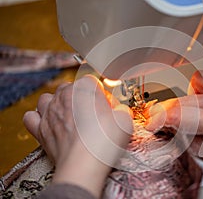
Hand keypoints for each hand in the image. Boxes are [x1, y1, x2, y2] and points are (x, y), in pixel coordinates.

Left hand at [23, 75, 132, 196]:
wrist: (84, 166)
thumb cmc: (103, 142)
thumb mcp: (124, 121)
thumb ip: (121, 110)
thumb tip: (119, 112)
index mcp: (84, 89)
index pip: (92, 82)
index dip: (102, 95)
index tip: (108, 108)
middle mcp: (63, 97)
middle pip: (69, 87)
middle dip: (80, 97)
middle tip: (92, 113)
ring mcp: (48, 113)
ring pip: (47, 98)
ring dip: (57, 104)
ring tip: (69, 115)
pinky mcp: (40, 130)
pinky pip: (31, 117)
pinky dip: (39, 118)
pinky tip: (50, 123)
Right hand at [146, 65, 202, 176]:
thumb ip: (198, 146)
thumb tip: (181, 135)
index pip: (177, 115)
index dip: (159, 119)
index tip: (152, 123)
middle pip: (184, 99)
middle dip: (173, 112)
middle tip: (176, 124)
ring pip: (198, 81)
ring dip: (193, 96)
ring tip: (202, 111)